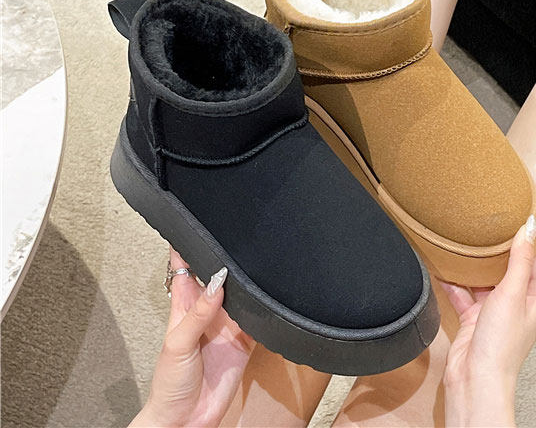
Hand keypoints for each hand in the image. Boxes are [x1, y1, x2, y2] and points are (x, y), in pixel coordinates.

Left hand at [130, 248, 255, 427]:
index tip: (192, 222)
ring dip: (248, 280)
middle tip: (237, 233)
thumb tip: (218, 281)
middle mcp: (208, 311)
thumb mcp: (178, 344)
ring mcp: (227, 325)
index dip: (187, 247)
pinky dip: (266, 307)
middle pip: (218, 275)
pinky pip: (259, 317)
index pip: (185, 269)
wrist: (186, 420)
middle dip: (225, 256)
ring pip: (241, 293)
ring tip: (257, 256)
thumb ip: (199, 313)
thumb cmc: (169, 385)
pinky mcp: (245, 340)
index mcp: (184, 307)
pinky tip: (271, 294)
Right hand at [440, 217, 535, 427]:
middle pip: (511, 267)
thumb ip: (520, 260)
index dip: (532, 237)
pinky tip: (445, 269)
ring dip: (476, 264)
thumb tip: (528, 229)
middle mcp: (518, 304)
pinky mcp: (475, 320)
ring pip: (486, 279)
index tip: (524, 214)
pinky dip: (455, 283)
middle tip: (491, 222)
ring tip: (466, 242)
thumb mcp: (513, 293)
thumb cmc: (501, 346)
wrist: (475, 380)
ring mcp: (496, 312)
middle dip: (501, 246)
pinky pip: (464, 294)